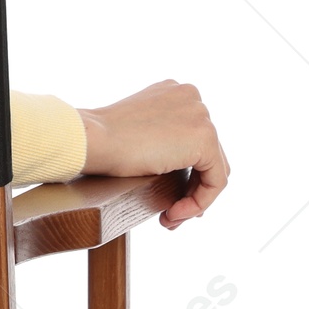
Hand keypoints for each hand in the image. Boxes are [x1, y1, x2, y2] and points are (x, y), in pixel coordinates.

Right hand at [75, 79, 229, 229]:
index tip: (168, 193)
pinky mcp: (205, 139)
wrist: (92, 139)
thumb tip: (177, 160)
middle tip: (171, 211)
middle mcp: (192, 97)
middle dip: (192, 187)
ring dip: (194, 198)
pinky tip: (173, 212)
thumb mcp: (138, 129)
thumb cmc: (102, 139)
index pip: (194, 138)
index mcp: (174, 91)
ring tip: (170, 216)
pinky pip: (216, 181)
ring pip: (214, 169)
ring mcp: (201, 115)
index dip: (186, 170)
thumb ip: (162, 135)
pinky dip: (199, 202)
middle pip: (207, 154)